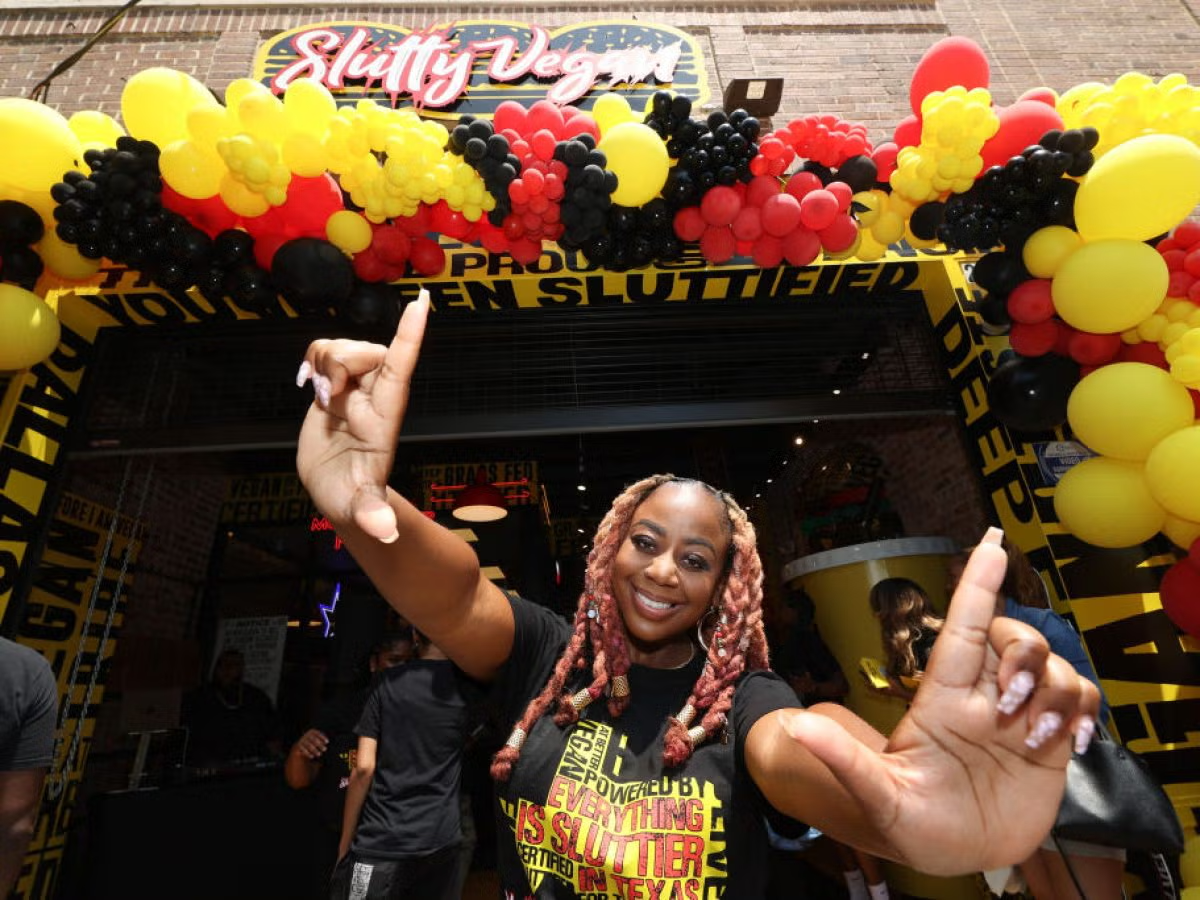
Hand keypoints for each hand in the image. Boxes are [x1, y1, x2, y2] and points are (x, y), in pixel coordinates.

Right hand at [294, 728, 328, 759]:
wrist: (300, 746)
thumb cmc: (313, 743)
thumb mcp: (317, 740)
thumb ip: (322, 741)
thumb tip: (329, 744)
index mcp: (311, 732)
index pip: (317, 733)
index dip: (322, 737)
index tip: (327, 742)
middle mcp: (306, 735)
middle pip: (313, 739)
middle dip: (319, 745)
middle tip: (325, 749)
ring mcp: (301, 740)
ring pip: (309, 745)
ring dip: (314, 750)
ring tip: (319, 754)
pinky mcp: (298, 746)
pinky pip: (303, 750)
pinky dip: (308, 753)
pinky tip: (312, 757)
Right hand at [296, 292, 429, 541]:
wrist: (335, 493)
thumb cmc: (352, 499)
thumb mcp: (360, 508)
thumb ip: (371, 514)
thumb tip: (385, 531)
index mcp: (385, 418)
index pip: (401, 369)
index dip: (410, 336)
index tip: (423, 302)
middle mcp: (374, 396)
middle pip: (365, 351)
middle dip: (341, 361)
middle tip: (326, 398)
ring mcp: (355, 389)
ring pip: (342, 346)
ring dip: (324, 363)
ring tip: (321, 398)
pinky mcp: (334, 387)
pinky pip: (324, 351)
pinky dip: (312, 361)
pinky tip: (310, 386)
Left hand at [783, 528, 1099, 874]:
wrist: (956, 859)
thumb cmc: (911, 824)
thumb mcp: (877, 795)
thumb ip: (843, 760)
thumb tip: (793, 726)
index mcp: (941, 698)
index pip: (961, 628)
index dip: (976, 586)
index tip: (991, 543)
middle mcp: (983, 697)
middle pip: (1014, 637)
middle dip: (1023, 653)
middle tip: (1009, 703)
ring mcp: (1019, 716)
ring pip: (1054, 666)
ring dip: (1055, 692)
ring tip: (1035, 739)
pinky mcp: (1052, 740)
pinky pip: (1080, 700)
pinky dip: (1083, 711)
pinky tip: (1071, 742)